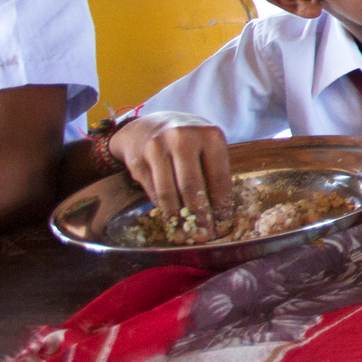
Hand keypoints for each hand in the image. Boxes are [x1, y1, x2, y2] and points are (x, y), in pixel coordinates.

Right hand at [113, 112, 230, 227]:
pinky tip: (170, 222)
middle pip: (192, 186)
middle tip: (204, 236)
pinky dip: (162, 210)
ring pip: (169, 192)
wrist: (149, 125)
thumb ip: (213, 172)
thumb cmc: (187, 141)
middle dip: (199, 216)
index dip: (221, 204)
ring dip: (178, 218)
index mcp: (209, 135)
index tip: (223, 224)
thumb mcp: (206, 147)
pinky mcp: (138, 160)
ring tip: (186, 236)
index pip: (219, 176)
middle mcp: (182, 139)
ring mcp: (157, 148)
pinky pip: (153, 192)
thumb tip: (220, 215)